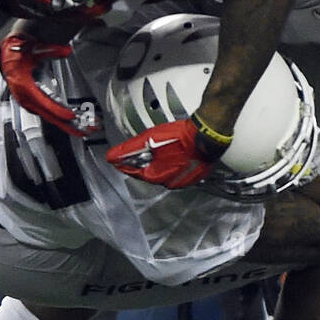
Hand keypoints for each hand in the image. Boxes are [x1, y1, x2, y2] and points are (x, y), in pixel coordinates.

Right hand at [0, 34, 96, 137]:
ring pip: (48, 116)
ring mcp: (27, 102)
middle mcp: (25, 97)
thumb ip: (52, 49)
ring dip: (65, 124)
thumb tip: (66, 50)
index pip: (44, 102)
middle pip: (48, 115)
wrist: (7, 57)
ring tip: (81, 129)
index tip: (71, 116)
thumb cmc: (18, 54)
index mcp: (24, 85)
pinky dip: (58, 118)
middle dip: (66, 125)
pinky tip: (69, 121)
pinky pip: (46, 113)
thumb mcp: (35, 49)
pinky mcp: (31, 103)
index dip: (58, 111)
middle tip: (83, 131)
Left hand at [105, 117, 229, 188]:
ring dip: (160, 164)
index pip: (134, 172)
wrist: (207, 136)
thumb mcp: (149, 139)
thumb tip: (111, 157)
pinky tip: (175, 155)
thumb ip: (129, 150)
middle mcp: (170, 182)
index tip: (120, 160)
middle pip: (150, 173)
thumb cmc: (181, 138)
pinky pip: (179, 172)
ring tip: (159, 152)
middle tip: (140, 154)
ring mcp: (184, 180)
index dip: (125, 165)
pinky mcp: (196, 175)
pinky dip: (174, 165)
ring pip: (165, 173)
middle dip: (143, 164)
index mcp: (156, 176)